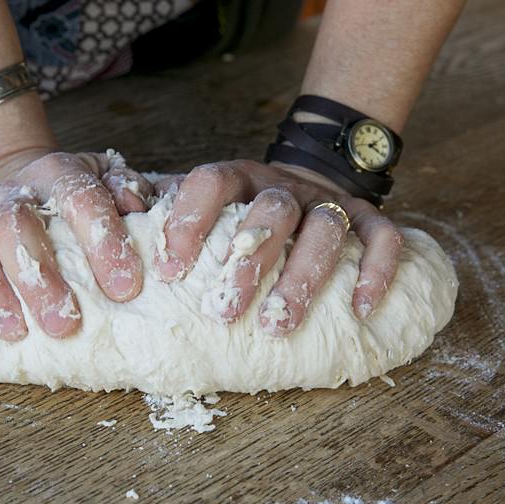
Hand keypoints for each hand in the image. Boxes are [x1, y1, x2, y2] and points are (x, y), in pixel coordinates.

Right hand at [0, 150, 154, 340]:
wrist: (22, 178)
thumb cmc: (74, 198)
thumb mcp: (110, 184)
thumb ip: (128, 193)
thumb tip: (139, 209)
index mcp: (59, 175)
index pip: (80, 200)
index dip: (103, 242)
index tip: (125, 288)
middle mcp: (12, 191)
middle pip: (15, 225)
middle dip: (39, 278)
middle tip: (65, 324)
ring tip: (12, 329)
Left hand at [154, 160, 402, 335]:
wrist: (307, 180)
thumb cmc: (240, 209)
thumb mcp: (200, 202)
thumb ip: (161, 208)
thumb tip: (120, 222)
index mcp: (237, 178)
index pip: (211, 182)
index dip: (189, 221)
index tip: (170, 271)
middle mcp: (282, 186)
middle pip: (271, 211)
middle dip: (248, 263)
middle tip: (225, 312)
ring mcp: (327, 200)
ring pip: (324, 228)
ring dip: (303, 277)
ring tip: (278, 325)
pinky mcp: (367, 216)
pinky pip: (384, 237)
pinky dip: (375, 270)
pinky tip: (360, 308)